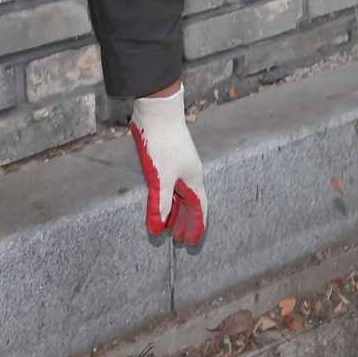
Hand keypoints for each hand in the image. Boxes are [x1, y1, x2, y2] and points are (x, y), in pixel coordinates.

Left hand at [131, 86, 206, 244]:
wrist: (158, 114)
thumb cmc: (163, 144)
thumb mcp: (161, 177)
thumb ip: (159, 203)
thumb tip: (158, 228)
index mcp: (193, 179)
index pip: (199, 209)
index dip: (196, 226)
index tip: (193, 242)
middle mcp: (188, 175)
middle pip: (190, 204)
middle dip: (186, 222)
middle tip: (179, 240)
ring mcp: (177, 168)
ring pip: (179, 196)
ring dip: (175, 213)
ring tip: (169, 227)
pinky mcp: (165, 162)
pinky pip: (169, 188)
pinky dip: (166, 200)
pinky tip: (158, 205)